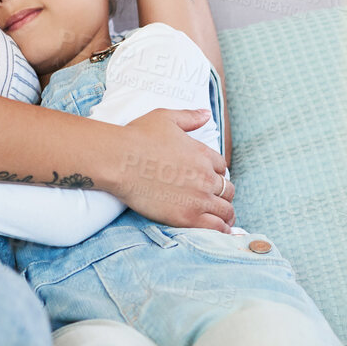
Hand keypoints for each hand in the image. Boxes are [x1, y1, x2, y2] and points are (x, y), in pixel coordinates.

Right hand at [113, 108, 233, 230]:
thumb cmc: (138, 137)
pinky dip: (220, 230)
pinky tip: (219, 232)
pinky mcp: (187, 217)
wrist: (119, 160)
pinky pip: (215, 227)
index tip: (209, 180)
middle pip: (227, 190)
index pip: (222, 167)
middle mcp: (206, 176)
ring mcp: (198, 198)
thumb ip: (189, 117)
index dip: (217, 174)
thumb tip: (205, 113)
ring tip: (223, 220)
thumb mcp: (166, 118)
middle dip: (223, 195)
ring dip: (225, 215)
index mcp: (202, 154)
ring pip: (225, 211)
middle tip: (216, 202)